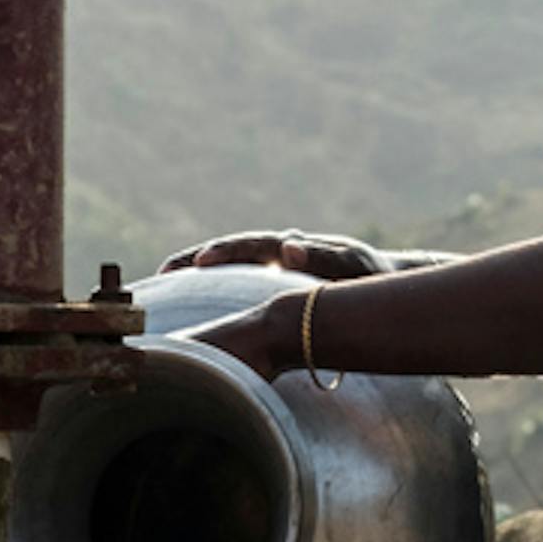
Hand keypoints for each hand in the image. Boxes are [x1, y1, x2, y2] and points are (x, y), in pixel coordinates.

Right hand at [158, 227, 385, 280]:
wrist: (379, 281)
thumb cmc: (371, 278)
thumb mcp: (355, 269)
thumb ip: (324, 259)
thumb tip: (287, 248)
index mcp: (299, 246)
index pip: (261, 245)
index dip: (228, 252)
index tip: (203, 264)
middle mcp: (281, 250)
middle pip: (236, 249)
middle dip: (203, 256)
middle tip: (170, 270)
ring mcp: (273, 265)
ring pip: (229, 262)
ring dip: (197, 267)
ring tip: (162, 278)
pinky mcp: (269, 280)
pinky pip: (233, 279)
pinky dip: (208, 283)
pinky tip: (183, 296)